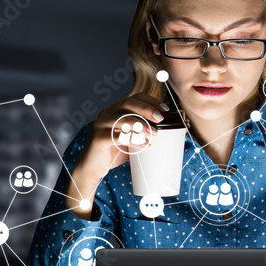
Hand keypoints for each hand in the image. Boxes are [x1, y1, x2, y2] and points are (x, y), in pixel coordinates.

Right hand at [65, 93, 169, 217]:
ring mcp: (100, 125)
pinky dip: (133, 140)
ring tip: (155, 133)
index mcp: (114, 110)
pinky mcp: (98, 138)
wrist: (93, 167)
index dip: (151, 101)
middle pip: (128, 103)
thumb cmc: (114, 152)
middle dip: (147, 109)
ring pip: (123, 118)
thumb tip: (172, 132)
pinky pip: (118, 136)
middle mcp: (106, 114)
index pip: (134, 98)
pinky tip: (144, 145)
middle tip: (161, 119)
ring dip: (142, 124)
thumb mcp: (131, 139)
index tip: (165, 109)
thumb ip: (143, 133)